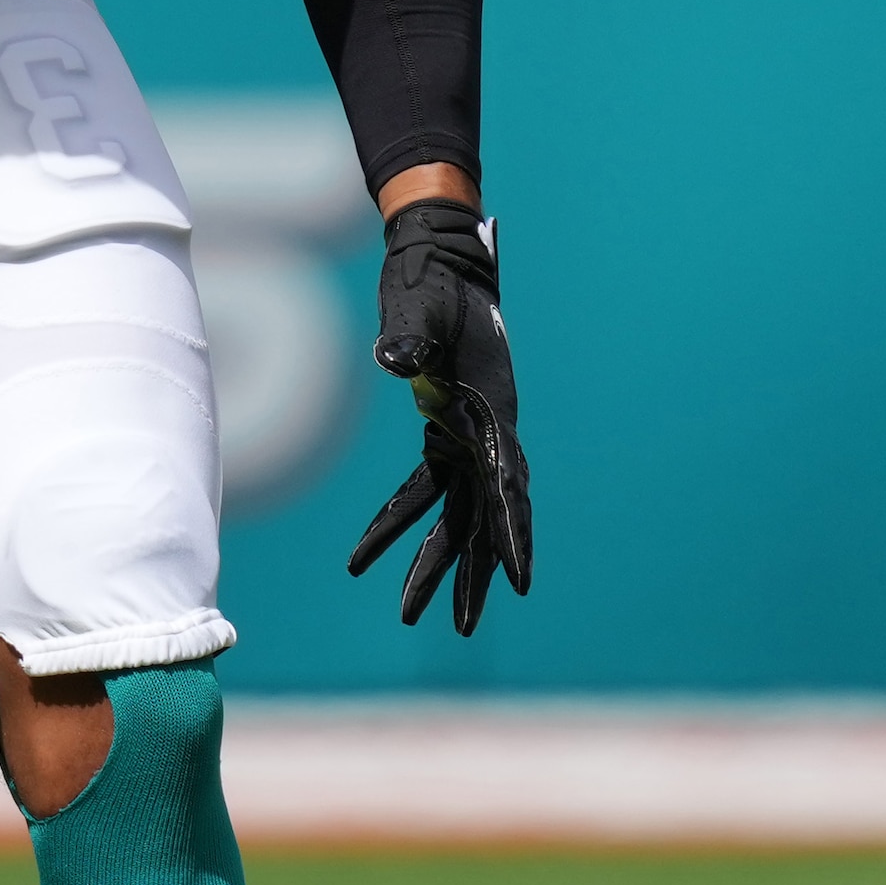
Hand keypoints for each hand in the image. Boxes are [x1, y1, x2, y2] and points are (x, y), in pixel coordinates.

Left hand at [350, 196, 531, 630]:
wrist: (439, 258)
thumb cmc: (431, 283)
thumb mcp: (419, 308)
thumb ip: (410, 336)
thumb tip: (395, 361)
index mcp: (490, 411)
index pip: (505, 485)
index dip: (512, 534)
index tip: (519, 580)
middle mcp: (488, 432)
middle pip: (484, 517)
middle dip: (471, 574)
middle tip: (453, 626)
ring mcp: (469, 435)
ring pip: (459, 515)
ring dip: (437, 563)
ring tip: (410, 615)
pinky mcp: (445, 432)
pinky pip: (426, 490)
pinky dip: (401, 521)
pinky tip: (365, 555)